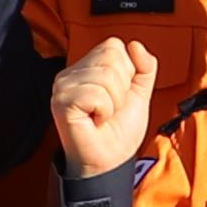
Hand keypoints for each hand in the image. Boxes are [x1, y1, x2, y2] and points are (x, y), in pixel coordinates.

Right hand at [47, 38, 157, 178]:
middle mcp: (70, 73)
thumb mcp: (139, 93)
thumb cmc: (119, 131)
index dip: (127, 72)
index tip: (119, 96)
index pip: (114, 46)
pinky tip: (95, 121)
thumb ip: (144, 67)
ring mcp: (63, 87)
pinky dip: (105, 111)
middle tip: (110, 108)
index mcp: (86, 68)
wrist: (109, 162)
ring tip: (102, 116)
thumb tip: (136, 45)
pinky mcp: (62, 102)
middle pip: (112, 56)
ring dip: (114, 102)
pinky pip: (97, 93)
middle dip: (122, 87)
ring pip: (107, 75)